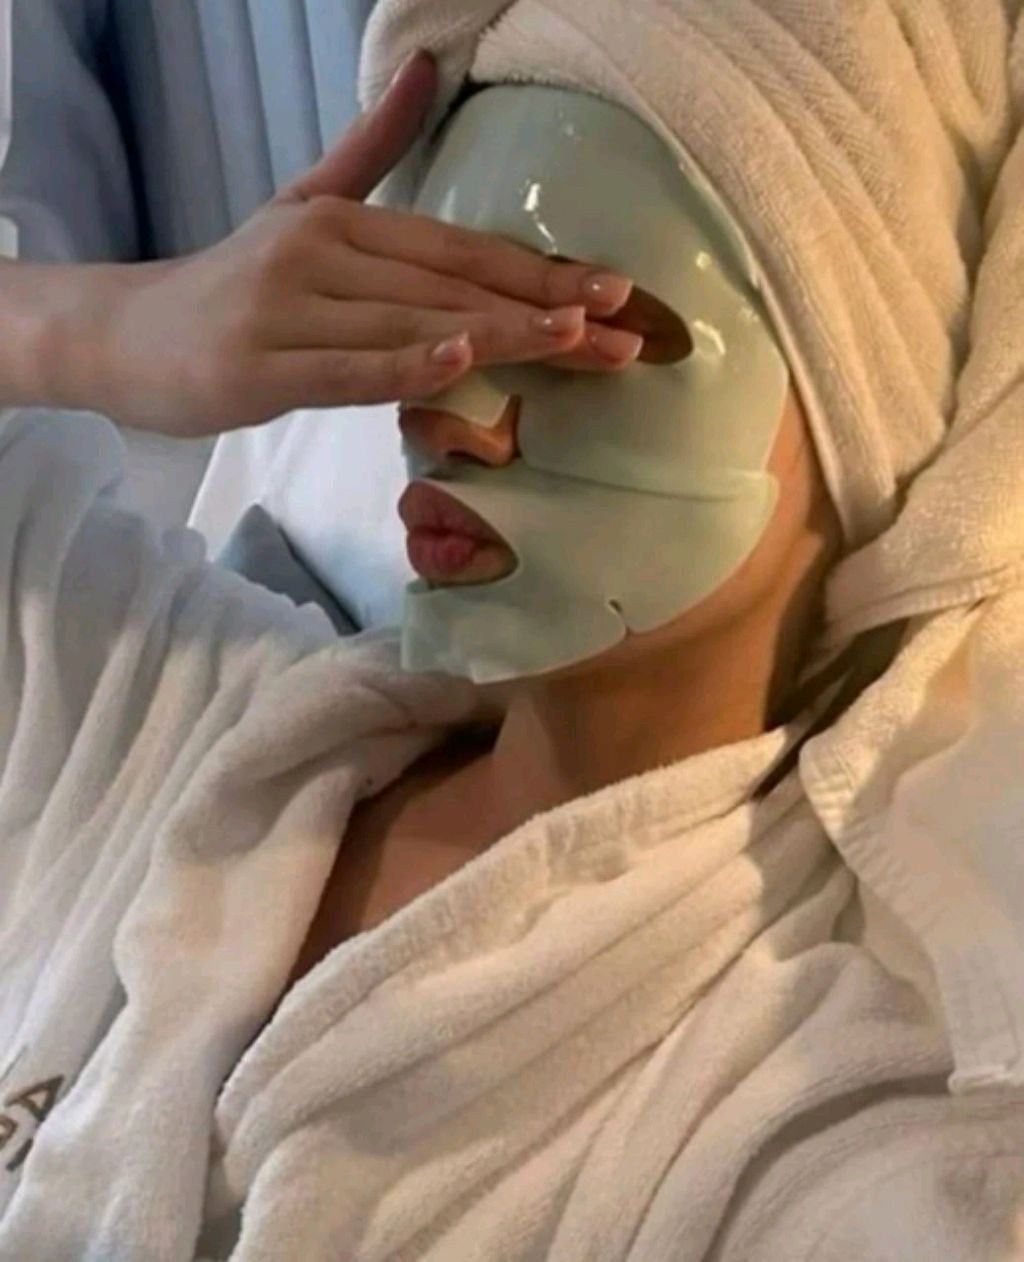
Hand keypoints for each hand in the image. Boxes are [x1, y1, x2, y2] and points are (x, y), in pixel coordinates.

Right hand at [77, 51, 640, 437]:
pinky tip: (460, 358)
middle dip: (545, 314)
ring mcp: (289, 309)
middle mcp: (321, 255)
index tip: (613, 292)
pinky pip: (347, 368)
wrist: (129, 336)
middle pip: (451, 289)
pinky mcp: (261, 366)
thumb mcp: (301, 205)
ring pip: (412, 324)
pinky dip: (404, 363)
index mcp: (343, 223)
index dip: (538, 272)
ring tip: (577, 343)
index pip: (458, 251)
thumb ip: (369, 149)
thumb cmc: (234, 284)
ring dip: (500, 336)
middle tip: (626, 333)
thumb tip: (424, 68)